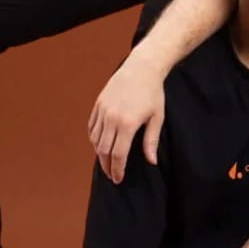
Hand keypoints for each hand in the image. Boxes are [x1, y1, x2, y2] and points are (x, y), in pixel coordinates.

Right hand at [89, 55, 167, 182]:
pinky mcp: (98, 104)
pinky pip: (91, 127)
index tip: (118, 179)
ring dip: (99, 153)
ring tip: (107, 162)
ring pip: (95, 140)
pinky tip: (100, 145)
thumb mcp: (157, 117)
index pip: (118, 154)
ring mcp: (102, 111)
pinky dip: (94, 139)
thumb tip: (151, 162)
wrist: (142, 68)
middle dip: (107, 166)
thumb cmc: (153, 93)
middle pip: (104, 150)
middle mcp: (111, 119)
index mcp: (127, 124)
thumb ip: (151, 141)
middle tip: (112, 175)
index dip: (117, 169)